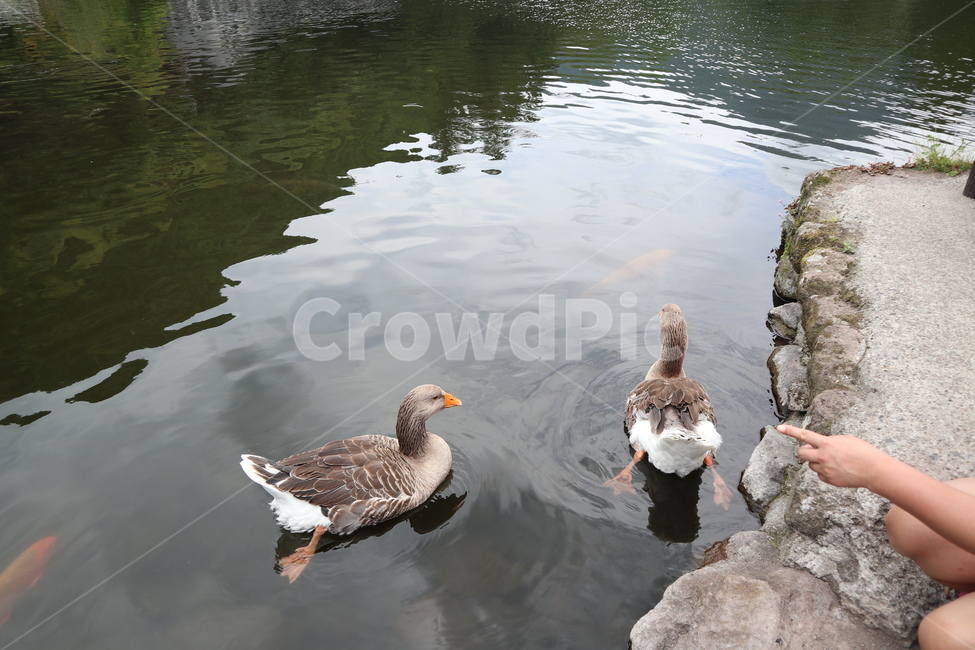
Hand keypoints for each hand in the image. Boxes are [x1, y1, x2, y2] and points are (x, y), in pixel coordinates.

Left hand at [776, 424, 890, 488]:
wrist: (874, 470)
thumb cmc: (862, 451)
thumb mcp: (845, 439)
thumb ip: (828, 441)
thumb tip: (817, 446)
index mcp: (827, 443)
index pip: (805, 435)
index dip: (791, 431)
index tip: (779, 428)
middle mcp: (823, 456)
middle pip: (801, 454)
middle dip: (805, 452)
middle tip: (813, 451)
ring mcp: (825, 469)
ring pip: (811, 465)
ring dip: (817, 462)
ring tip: (834, 461)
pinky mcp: (829, 480)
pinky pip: (820, 475)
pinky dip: (825, 472)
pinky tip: (838, 470)